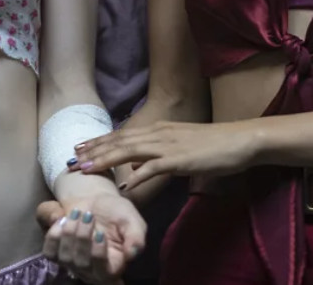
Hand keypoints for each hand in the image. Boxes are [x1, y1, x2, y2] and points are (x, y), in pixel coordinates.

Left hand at [41, 192, 146, 284]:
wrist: (95, 200)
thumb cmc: (116, 213)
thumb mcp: (132, 221)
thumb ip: (136, 238)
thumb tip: (132, 255)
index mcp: (114, 265)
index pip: (104, 273)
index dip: (99, 256)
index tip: (100, 234)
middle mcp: (93, 270)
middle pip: (82, 264)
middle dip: (83, 237)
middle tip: (89, 216)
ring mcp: (73, 264)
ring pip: (65, 258)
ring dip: (69, 232)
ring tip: (77, 214)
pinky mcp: (57, 254)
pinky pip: (50, 253)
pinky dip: (53, 236)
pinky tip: (62, 221)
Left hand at [67, 121, 256, 188]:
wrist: (240, 140)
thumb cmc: (213, 145)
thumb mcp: (179, 147)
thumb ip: (155, 155)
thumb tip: (134, 165)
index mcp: (158, 129)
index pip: (122, 134)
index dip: (99, 142)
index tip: (80, 148)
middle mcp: (159, 133)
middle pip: (120, 141)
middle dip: (95, 150)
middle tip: (72, 158)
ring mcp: (169, 145)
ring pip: (130, 151)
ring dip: (106, 160)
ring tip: (87, 168)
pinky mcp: (180, 159)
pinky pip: (154, 168)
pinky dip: (137, 175)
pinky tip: (123, 185)